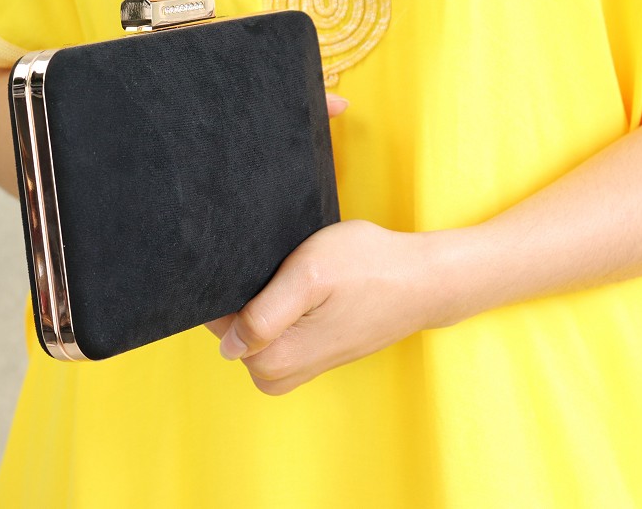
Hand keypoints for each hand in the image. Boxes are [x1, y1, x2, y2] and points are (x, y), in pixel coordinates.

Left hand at [205, 220, 458, 396]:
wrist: (424, 281)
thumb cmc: (369, 269)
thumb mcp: (309, 275)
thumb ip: (262, 315)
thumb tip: (228, 346)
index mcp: (277, 360)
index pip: (217, 325)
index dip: (227, 289)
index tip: (257, 267)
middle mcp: (284, 373)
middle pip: (230, 331)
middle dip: (244, 297)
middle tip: (280, 267)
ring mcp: (299, 366)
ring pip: (252, 332)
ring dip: (263, 302)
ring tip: (295, 277)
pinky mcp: (311, 354)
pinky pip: (274, 332)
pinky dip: (280, 309)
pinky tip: (306, 289)